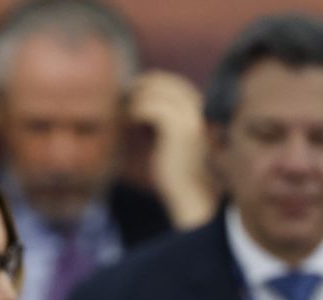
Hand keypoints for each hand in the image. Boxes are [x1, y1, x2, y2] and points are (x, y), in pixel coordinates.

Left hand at [127, 70, 213, 228]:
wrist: (193, 195)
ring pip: (158, 90)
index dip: (151, 82)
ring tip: (124, 110)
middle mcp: (199, 108)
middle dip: (141, 85)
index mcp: (200, 109)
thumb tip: (141, 105)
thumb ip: (165, 120)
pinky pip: (152, 107)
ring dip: (136, 97)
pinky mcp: (179, 129)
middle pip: (166, 81)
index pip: (174, 82)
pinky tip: (128, 120)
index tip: (132, 92)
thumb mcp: (173, 140)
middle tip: (122, 96)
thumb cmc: (180, 172)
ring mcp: (190, 117)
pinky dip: (136, 110)